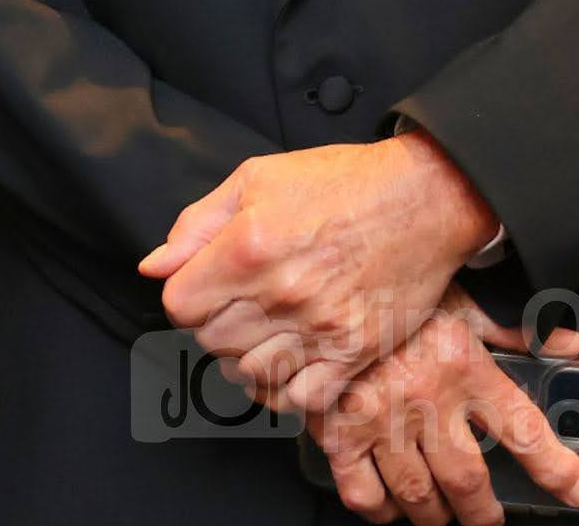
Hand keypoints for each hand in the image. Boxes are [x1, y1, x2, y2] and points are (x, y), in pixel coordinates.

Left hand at [137, 133, 495, 414]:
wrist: (424, 198)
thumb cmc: (341, 182)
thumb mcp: (255, 179)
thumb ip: (197, 224)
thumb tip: (154, 266)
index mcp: (247, 247)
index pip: (179, 304)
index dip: (184, 296)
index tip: (201, 287)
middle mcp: (281, 293)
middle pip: (210, 341)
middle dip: (212, 324)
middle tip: (234, 306)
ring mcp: (321, 328)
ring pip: (249, 374)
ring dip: (244, 357)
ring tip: (259, 334)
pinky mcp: (356, 351)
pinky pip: (302, 399)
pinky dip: (284, 390)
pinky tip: (286, 366)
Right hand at [310, 290, 578, 525]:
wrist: (316, 281)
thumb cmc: (390, 292)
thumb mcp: (459, 298)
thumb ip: (515, 329)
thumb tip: (570, 342)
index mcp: (462, 365)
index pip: (524, 432)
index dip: (557, 470)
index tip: (577, 491)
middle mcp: (424, 398)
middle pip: (468, 482)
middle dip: (483, 513)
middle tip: (487, 518)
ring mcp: (377, 418)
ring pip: (418, 495)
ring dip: (434, 514)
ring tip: (441, 514)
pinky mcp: (335, 430)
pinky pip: (363, 492)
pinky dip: (380, 508)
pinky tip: (390, 503)